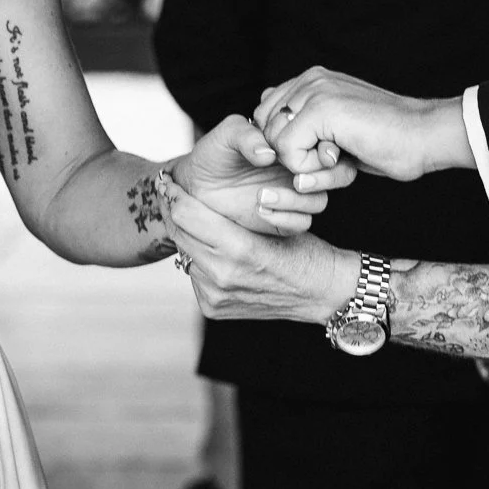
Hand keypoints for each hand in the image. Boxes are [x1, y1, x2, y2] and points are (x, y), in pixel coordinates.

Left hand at [160, 173, 357, 322]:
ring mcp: (215, 295)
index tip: (168, 181)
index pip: (187, 215)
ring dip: (188, 236)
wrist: (321, 293)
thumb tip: (193, 199)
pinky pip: (194, 273)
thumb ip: (233, 214)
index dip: (174, 194)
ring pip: (185, 253)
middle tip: (167, 191)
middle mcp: (223, 275)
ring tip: (192, 217)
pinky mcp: (212, 307)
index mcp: (240, 249)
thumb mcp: (274, 222)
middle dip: (172, 210)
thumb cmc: (304, 251)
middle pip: (179, 232)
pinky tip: (212, 249)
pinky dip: (200, 259)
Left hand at [171, 115, 356, 237]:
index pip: (327, 147)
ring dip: (295, 200)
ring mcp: (292, 195)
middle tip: (294, 179)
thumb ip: (246, 136)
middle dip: (316, 179)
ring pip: (317, 202)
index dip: (325, 151)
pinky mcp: (282, 219)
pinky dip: (285, 218)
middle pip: (331, 177)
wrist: (196, 184)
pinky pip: (300, 223)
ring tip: (261, 196)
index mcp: (293, 145)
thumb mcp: (226, 135)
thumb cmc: (214, 153)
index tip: (306, 153)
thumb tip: (268, 153)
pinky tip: (260, 209)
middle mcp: (298, 170)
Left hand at [254, 67, 472, 181]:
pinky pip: (288, 152)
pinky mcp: (320, 109)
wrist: (425, 136)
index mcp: (312, 80)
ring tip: (339, 157)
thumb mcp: (339, 130)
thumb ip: (306, 125)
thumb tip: (266, 129)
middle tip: (332, 157)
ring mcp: (314, 91)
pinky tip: (341, 157)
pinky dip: (312, 168)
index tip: (325, 149)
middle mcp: (309, 80)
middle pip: (264, 131)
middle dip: (292, 156)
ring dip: (305, 164)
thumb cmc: (389, 140)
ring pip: (275, 143)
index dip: (286, 145)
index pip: (265, 116)